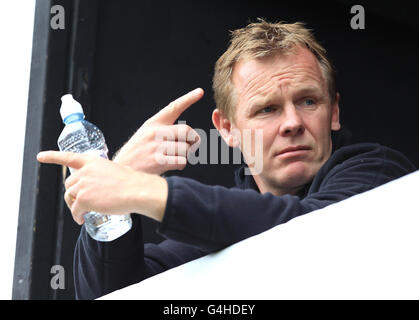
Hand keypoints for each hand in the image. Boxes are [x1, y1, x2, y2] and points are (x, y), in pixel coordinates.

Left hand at [37, 151, 167, 223]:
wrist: (137, 191)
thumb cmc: (132, 183)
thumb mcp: (115, 172)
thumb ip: (103, 175)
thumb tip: (102, 186)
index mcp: (92, 162)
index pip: (68, 157)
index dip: (52, 156)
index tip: (40, 156)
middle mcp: (84, 172)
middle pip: (69, 184)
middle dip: (72, 194)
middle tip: (80, 203)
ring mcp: (83, 185)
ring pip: (70, 197)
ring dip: (73, 206)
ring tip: (81, 213)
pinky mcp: (83, 199)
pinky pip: (75, 210)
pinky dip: (77, 216)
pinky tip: (82, 219)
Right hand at [113, 88, 203, 173]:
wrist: (121, 170)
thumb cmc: (138, 153)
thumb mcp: (146, 134)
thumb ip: (166, 131)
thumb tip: (192, 137)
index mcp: (153, 123)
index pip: (173, 107)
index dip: (188, 99)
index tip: (200, 92)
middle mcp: (154, 132)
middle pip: (187, 130)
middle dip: (194, 140)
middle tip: (191, 147)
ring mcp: (156, 146)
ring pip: (186, 148)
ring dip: (185, 155)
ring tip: (174, 158)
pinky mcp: (157, 161)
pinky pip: (182, 161)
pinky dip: (181, 165)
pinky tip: (171, 165)